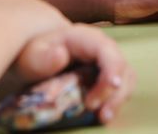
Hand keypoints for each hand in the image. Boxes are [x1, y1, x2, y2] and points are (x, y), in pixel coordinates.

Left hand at [14, 24, 133, 123]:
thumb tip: (61, 55)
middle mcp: (102, 48)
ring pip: (125, 79)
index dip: (112, 70)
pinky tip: (102, 115)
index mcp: (86, 38)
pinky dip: (115, 102)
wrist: (37, 60)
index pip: (107, 51)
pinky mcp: (107, 76)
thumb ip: (42, 57)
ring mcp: (107, 62)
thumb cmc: (35, 57)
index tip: (105, 92)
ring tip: (104, 117)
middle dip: (116, 92)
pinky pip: (120, 88)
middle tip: (102, 114)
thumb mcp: (32, 57)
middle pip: (122, 67)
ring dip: (119, 99)